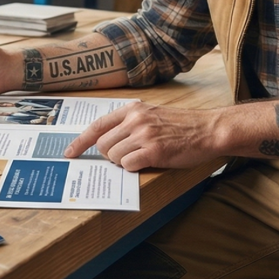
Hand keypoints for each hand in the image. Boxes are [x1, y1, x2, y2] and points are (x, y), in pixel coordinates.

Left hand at [66, 103, 221, 171]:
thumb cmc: (182, 126)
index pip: (97, 125)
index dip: (80, 141)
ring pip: (115, 157)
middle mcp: (136, 119)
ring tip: (143, 157)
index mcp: (133, 109)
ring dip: (125, 163)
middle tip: (129, 156)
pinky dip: (135, 168)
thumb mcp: (152, 115)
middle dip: (111, 156)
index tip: (69, 153)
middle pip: (103, 145)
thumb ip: (130, 124)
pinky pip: (129, 165)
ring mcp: (145, 134)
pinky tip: (149, 162)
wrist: (209, 129)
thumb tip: (106, 142)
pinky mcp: (154, 150)